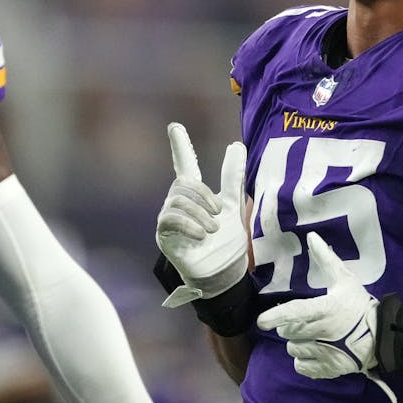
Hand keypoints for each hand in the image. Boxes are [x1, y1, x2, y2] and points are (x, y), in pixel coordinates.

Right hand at [156, 123, 247, 306]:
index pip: (185, 165)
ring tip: (213, 229)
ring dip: (200, 212)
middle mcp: (179, 205)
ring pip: (177, 199)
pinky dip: (189, 224)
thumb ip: (233, 178)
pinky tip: (201, 235)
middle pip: (183, 183)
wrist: (225, 276)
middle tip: (219, 214)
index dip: (180, 146)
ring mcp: (170, 221)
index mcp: (197, 196)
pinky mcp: (165, 237)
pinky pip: (170, 219)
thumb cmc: (228, 244)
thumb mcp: (236, 206)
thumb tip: (237, 145)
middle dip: (204, 195)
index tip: (174, 126)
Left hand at [255, 232, 396, 402]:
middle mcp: (322, 332)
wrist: (381, 337)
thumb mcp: (345, 280)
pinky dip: (303, 361)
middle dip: (291, 326)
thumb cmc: (360, 306)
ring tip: (313, 337)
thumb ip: (326, 259)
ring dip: (297, 343)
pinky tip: (315, 352)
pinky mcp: (327, 369)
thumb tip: (311, 237)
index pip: (296, 313)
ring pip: (293, 349)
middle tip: (305, 321)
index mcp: (325, 309)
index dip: (276, 317)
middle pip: (289, 331)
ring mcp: (324, 353)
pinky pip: (301, 366)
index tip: (262, 321)